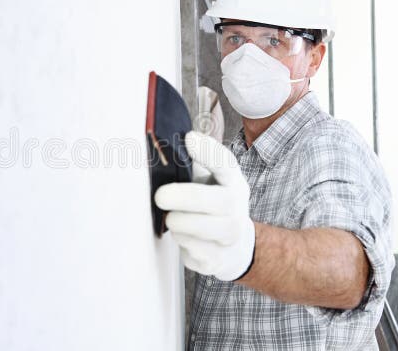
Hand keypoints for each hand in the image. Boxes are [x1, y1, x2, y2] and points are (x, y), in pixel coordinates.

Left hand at [155, 131, 254, 280]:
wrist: (234, 245)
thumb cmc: (211, 204)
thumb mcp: (208, 180)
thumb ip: (190, 164)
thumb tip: (161, 147)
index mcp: (232, 180)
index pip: (226, 163)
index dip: (209, 150)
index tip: (189, 139)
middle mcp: (237, 206)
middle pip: (218, 202)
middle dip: (185, 197)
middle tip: (161, 196)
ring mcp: (230, 235)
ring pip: (204, 229)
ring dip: (180, 222)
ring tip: (172, 218)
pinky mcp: (218, 259)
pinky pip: (195, 251)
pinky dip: (183, 242)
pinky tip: (183, 235)